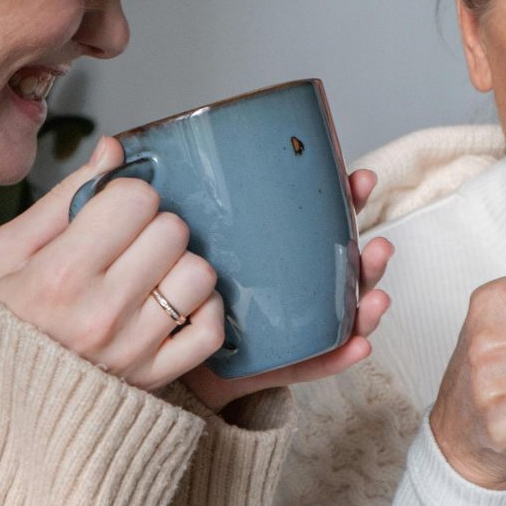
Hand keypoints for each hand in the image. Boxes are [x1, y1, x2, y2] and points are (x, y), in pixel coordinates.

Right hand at [0, 137, 224, 388]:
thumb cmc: (3, 318)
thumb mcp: (10, 251)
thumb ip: (64, 195)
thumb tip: (114, 150)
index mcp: (60, 273)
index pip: (136, 199)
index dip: (126, 197)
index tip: (111, 215)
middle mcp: (102, 312)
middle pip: (172, 230)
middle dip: (153, 227)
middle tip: (128, 245)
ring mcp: (134, 348)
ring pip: (199, 275)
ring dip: (179, 267)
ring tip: (149, 276)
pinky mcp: (156, 378)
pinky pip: (211, 329)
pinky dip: (202, 311)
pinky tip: (173, 305)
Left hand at [181, 167, 393, 411]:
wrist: (161, 348)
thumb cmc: (176, 284)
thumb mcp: (184, 238)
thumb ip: (179, 201)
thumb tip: (125, 141)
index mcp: (282, 253)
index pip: (323, 222)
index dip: (348, 201)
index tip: (360, 179)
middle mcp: (298, 289)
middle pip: (346, 272)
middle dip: (370, 259)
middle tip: (379, 246)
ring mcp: (296, 328)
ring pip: (343, 317)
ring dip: (368, 307)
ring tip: (378, 299)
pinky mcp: (282, 365)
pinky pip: (317, 362)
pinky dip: (341, 356)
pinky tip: (359, 347)